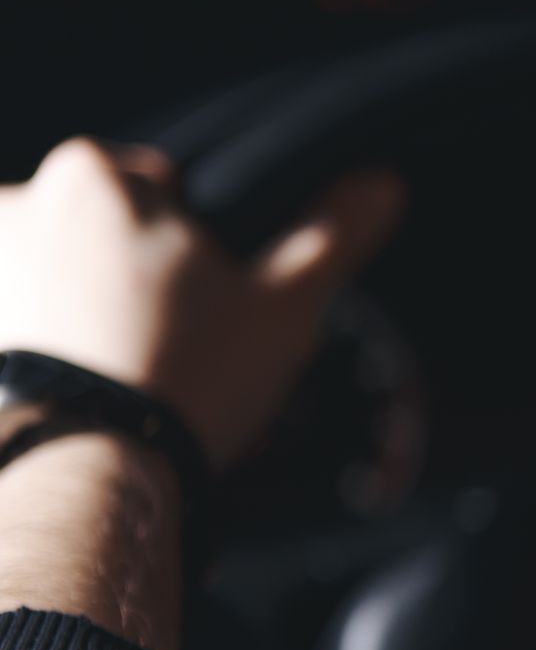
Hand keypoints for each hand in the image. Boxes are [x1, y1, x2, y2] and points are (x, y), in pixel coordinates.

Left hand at [0, 138, 402, 465]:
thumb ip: (332, 233)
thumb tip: (384, 184)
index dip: (190, 238)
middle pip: (92, 227)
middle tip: (169, 343)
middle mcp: (14, 208)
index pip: (153, 181)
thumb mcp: (286, 302)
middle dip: (126, 273)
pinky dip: (40, 356)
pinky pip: (15, 331)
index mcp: (93, 176)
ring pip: (48, 278)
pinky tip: (80, 400)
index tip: (205, 297)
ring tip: (122, 380)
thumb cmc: (190, 374)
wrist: (86, 473)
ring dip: (78, 312)